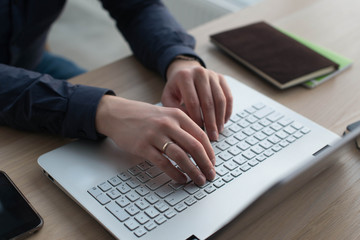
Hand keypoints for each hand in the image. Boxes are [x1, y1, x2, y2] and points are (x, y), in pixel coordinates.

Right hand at [95, 95, 215, 185]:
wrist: (118, 114)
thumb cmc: (144, 117)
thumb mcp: (166, 114)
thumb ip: (182, 127)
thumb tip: (200, 148)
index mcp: (177, 115)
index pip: (200, 135)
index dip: (210, 152)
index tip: (213, 163)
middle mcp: (168, 124)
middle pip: (194, 146)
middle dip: (206, 163)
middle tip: (211, 174)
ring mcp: (155, 135)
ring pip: (181, 156)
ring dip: (193, 171)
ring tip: (199, 180)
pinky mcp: (143, 147)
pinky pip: (164, 163)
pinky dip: (175, 173)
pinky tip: (181, 179)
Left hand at [163, 58, 232, 140]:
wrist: (184, 71)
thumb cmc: (176, 88)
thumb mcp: (168, 97)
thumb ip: (175, 109)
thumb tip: (191, 121)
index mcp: (184, 77)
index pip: (193, 102)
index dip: (197, 118)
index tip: (198, 131)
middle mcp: (199, 73)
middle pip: (208, 101)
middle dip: (211, 122)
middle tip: (212, 136)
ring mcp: (212, 74)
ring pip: (220, 99)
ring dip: (220, 118)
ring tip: (218, 130)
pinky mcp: (221, 78)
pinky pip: (228, 96)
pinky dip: (227, 110)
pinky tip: (224, 121)